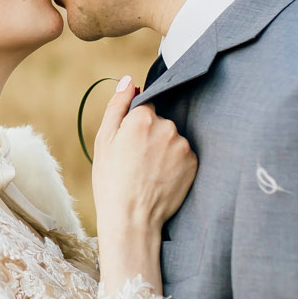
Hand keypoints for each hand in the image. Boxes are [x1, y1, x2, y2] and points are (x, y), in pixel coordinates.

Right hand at [91, 76, 196, 239]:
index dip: (134, 123)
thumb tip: (129, 80)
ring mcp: (183, 145)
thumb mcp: (104, 140)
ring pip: (172, 138)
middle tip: (136, 161)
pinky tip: (161, 178)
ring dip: (163, 149)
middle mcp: (167, 126)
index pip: (144, 105)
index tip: (129, 141)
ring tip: (149, 172)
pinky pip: (183, 154)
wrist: (131, 218)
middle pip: (159, 121)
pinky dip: (174, 163)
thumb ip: (117, 106)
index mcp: (142, 117)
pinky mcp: (193, 162)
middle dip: (149, 135)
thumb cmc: (111, 180)